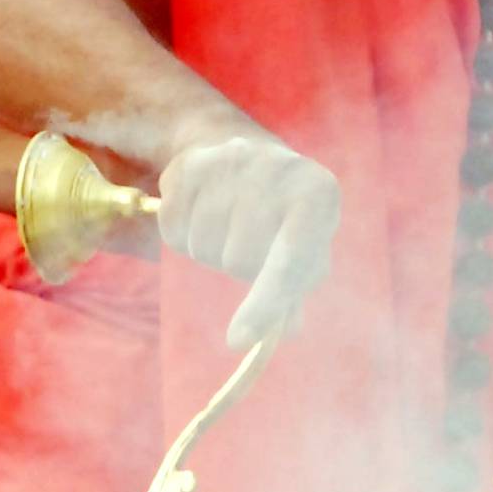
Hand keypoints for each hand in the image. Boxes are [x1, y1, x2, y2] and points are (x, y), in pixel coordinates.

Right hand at [157, 131, 341, 349]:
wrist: (245, 149)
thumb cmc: (286, 214)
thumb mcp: (306, 244)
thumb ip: (297, 287)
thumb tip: (287, 327)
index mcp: (319, 195)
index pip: (290, 259)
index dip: (266, 303)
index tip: (236, 342)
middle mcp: (278, 170)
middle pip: (239, 259)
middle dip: (239, 267)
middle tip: (250, 241)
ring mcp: (232, 160)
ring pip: (203, 244)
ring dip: (210, 250)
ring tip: (229, 222)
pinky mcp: (191, 162)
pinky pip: (173, 228)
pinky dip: (182, 234)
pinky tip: (202, 210)